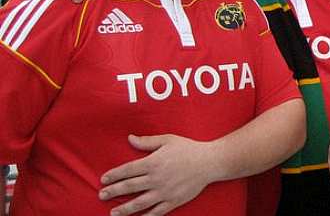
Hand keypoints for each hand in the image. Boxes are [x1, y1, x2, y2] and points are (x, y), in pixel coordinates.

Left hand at [99, 134, 215, 215]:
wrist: (210, 162)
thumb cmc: (188, 148)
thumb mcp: (167, 140)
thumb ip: (147, 142)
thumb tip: (129, 138)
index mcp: (153, 162)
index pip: (128, 170)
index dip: (114, 175)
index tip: (103, 179)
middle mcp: (156, 178)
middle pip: (130, 187)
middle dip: (114, 191)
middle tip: (101, 195)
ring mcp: (165, 192)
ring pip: (140, 203)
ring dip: (124, 208)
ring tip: (113, 213)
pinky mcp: (174, 201)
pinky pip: (157, 212)